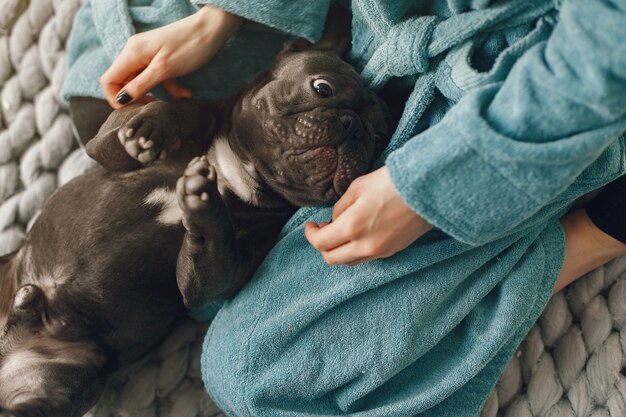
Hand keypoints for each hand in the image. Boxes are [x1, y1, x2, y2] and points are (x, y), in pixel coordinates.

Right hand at [100, 6, 242, 107]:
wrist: (213, 29)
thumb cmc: (190, 46)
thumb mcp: (164, 70)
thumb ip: (140, 85)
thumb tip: (121, 100)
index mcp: (131, 53)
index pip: (108, 81)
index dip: (118, 99)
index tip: (136, 107)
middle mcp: (135, 52)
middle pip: (124, 83)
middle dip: (139, 97)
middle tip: (156, 105)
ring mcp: (147, 55)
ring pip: (143, 82)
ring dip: (159, 93)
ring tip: (179, 96)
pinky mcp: (160, 58)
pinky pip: (156, 77)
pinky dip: (170, 87)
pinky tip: (185, 92)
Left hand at [305, 166, 432, 265]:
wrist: (428, 189)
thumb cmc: (392, 182)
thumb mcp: (358, 187)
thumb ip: (341, 206)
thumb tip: (334, 219)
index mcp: (353, 227)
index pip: (321, 243)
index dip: (311, 235)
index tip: (311, 225)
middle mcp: (365, 245)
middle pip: (332, 258)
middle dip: (322, 246)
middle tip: (322, 230)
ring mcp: (380, 252)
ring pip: (349, 261)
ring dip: (339, 249)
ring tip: (341, 231)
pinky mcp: (393, 251)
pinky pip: (366, 257)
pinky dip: (356, 250)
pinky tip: (359, 234)